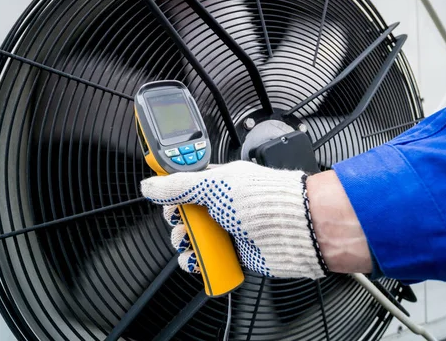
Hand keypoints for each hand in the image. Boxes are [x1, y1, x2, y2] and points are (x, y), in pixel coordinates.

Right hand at [140, 161, 328, 277]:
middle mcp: (222, 204)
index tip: (158, 196)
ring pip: (193, 238)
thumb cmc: (263, 200)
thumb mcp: (213, 186)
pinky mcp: (234, 253)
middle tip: (179, 220)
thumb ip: (178, 186)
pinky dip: (197, 262)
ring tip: (189, 241)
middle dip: (176, 219)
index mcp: (218, 181)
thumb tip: (150, 185)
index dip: (169, 189)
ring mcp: (228, 229)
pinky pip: (207, 259)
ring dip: (184, 242)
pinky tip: (196, 260)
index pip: (185, 183)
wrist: (294, 229)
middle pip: (185, 213)